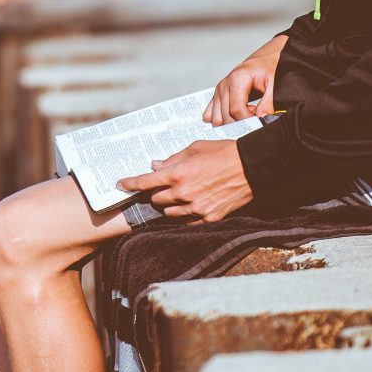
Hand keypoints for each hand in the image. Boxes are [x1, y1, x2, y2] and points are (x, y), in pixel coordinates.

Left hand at [116, 139, 253, 223]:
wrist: (251, 167)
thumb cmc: (222, 153)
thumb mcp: (194, 149)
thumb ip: (172, 160)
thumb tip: (155, 167)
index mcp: (177, 174)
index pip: (144, 183)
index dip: (129, 184)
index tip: (119, 185)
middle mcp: (183, 194)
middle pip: (156, 199)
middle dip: (156, 193)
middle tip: (164, 185)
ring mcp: (196, 208)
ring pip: (170, 213)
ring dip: (169, 205)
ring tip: (180, 195)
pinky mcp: (209, 218)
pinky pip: (188, 222)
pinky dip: (185, 215)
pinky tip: (191, 206)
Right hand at [203, 34, 287, 125]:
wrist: (264, 59)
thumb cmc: (269, 68)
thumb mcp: (274, 84)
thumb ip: (269, 103)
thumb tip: (261, 119)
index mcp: (237, 80)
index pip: (236, 110)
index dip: (248, 120)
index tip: (260, 120)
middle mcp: (224, 85)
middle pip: (226, 116)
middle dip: (242, 122)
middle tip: (256, 114)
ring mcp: (219, 90)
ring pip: (217, 118)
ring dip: (232, 122)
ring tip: (247, 112)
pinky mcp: (217, 94)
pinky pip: (211, 113)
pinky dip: (222, 119)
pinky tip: (235, 115)